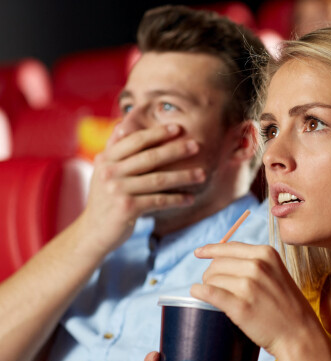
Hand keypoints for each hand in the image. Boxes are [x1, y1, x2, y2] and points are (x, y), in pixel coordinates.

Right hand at [80, 123, 205, 254]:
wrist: (93, 231)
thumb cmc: (105, 199)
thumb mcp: (104, 171)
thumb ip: (114, 149)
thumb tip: (123, 123)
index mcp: (106, 159)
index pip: (135, 141)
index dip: (158, 133)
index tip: (178, 128)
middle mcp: (110, 172)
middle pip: (150, 157)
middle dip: (176, 150)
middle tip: (196, 145)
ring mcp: (117, 190)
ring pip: (159, 180)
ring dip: (184, 176)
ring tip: (202, 175)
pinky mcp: (127, 208)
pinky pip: (159, 200)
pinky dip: (177, 199)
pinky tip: (190, 198)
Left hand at [192, 242, 330, 360]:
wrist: (299, 334)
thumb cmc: (287, 305)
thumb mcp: (277, 273)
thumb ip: (256, 262)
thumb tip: (222, 256)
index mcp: (266, 253)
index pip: (229, 247)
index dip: (211, 249)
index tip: (199, 252)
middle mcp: (257, 266)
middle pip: (217, 263)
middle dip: (211, 273)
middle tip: (215, 286)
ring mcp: (248, 286)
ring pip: (212, 279)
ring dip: (208, 286)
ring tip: (216, 296)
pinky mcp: (240, 306)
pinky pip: (209, 293)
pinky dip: (199, 292)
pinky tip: (197, 294)